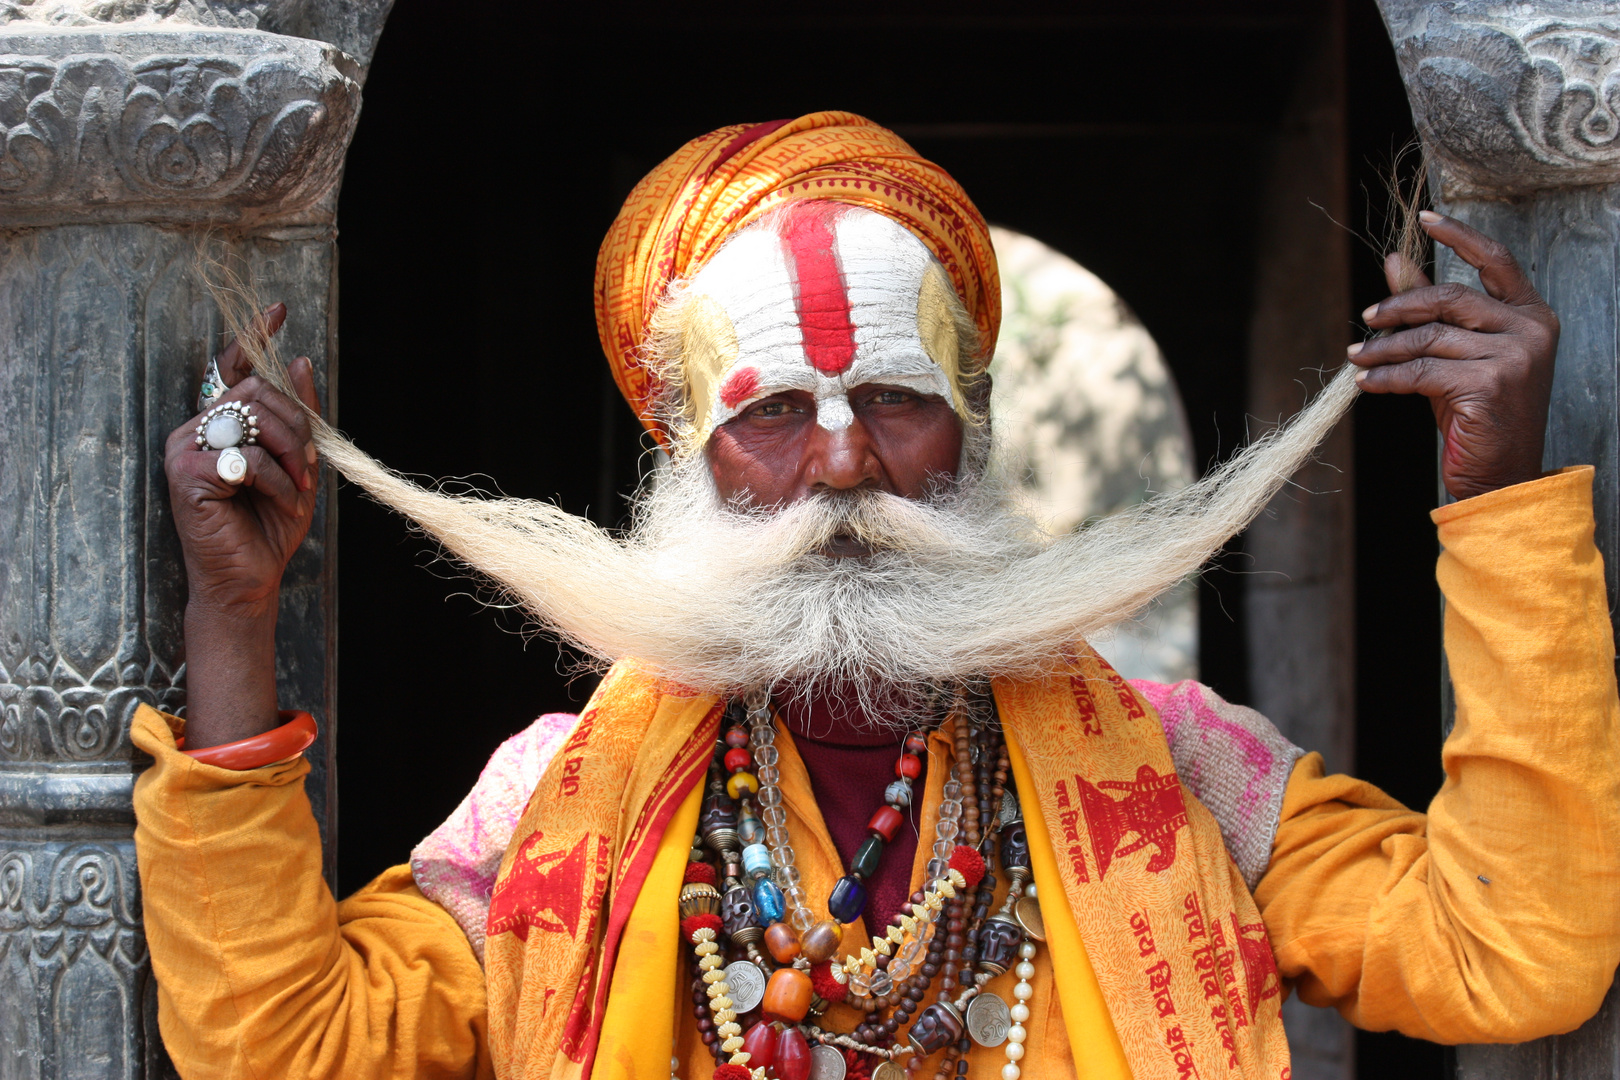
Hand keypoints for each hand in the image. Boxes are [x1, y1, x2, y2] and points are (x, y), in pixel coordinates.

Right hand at [165, 303, 320, 613]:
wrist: (250, 577)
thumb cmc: (269, 524)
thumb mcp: (297, 464)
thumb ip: (299, 417)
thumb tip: (300, 361)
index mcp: (222, 423)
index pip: (234, 368)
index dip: (253, 336)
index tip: (279, 310)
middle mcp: (197, 427)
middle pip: (257, 390)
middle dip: (298, 426)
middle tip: (309, 466)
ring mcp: (185, 447)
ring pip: (254, 416)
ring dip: (292, 454)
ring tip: (299, 488)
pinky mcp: (185, 472)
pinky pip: (247, 456)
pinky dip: (277, 480)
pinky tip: (281, 502)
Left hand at [1350, 211, 1558, 501]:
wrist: (1500, 474)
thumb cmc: (1476, 413)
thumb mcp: (1454, 353)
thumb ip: (1430, 308)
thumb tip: (1394, 260)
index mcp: (1531, 314)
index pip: (1496, 260)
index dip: (1459, 235)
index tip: (1425, 218)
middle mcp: (1531, 329)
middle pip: (1450, 297)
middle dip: (1400, 306)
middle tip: (1366, 318)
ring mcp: (1515, 356)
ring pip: (1430, 337)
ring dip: (1384, 348)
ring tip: (1358, 357)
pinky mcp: (1490, 384)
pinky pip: (1421, 371)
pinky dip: (1386, 376)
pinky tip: (1366, 382)